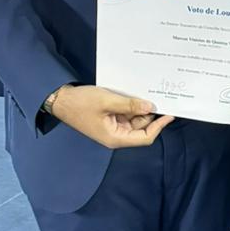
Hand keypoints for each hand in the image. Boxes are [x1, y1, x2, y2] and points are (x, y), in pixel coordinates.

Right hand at [52, 85, 173, 148]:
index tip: (169, 114)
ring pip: (135, 120)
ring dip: (140, 108)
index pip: (145, 137)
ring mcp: (113, 127)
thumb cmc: (81, 103)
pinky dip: (132, 106)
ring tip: (148, 93)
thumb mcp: (107, 101)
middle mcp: (116, 135)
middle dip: (150, 114)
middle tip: (160, 97)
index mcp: (116, 138)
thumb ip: (130, 105)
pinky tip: (136, 94)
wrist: (60, 100)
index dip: (159, 126)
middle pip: (141, 128)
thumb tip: (150, 107)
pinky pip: (126, 114)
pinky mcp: (110, 119)